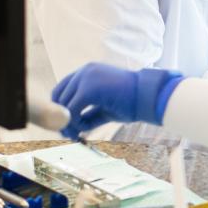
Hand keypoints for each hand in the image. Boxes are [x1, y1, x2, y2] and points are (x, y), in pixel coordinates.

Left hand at [52, 63, 181, 139]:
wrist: (149, 98)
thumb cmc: (132, 103)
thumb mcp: (105, 108)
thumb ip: (87, 113)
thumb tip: (71, 127)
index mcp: (88, 72)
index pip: (63, 89)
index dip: (61, 108)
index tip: (68, 125)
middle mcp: (84, 71)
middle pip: (58, 96)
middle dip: (61, 118)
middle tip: (70, 134)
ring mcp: (86, 78)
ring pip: (63, 104)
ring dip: (68, 123)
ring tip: (77, 135)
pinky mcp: (88, 89)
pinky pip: (71, 111)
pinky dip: (74, 124)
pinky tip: (82, 132)